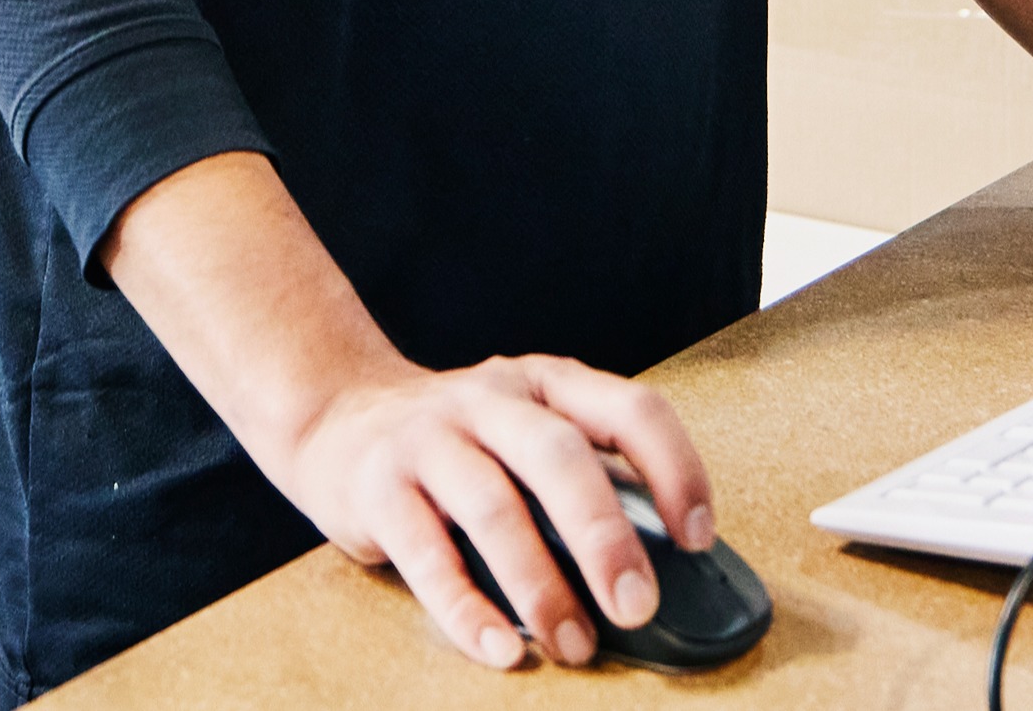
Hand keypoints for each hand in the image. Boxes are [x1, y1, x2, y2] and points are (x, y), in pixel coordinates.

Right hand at [278, 353, 715, 671]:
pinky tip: (499, 650)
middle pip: (558, 456)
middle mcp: (489, 400)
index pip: (629, 409)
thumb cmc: (458, 442)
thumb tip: (655, 571)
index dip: (675, 470)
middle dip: (605, 537)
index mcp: (545, 383)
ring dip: (540, 586)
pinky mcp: (377, 489)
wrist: (335, 416)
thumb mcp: (525, 432)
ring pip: (493, 507)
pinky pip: (426, 556)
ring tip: (573, 643)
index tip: (698, 538)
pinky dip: (467, 610)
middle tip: (637, 607)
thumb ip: (582, 480)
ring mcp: (428, 439)